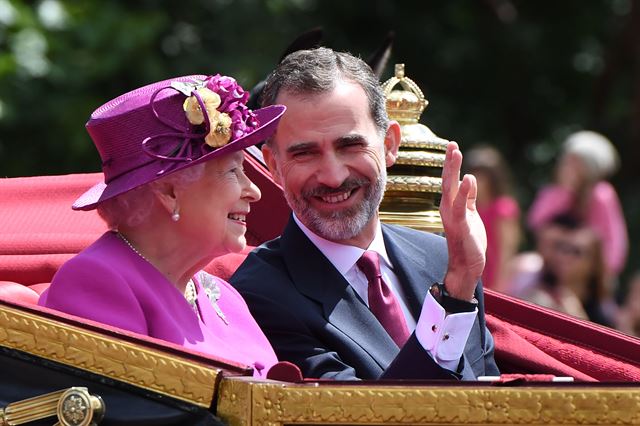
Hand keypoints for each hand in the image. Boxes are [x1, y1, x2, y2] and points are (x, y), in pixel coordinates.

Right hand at [439, 142, 486, 300]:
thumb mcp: (471, 215)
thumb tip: (470, 179)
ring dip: (452, 170)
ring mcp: (453, 217)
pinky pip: (461, 206)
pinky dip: (464, 192)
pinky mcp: (461, 226)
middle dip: (449, 162)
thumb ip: (469, 198)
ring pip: (451, 189)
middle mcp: (448, 209)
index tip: (453, 146)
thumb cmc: (469, 242)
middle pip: (447, 181)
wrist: (467, 267)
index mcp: (451, 206)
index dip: (451, 164)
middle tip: (451, 144)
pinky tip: (468, 178)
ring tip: (455, 152)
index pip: (450, 181)